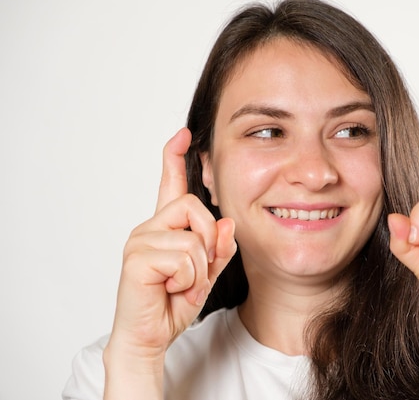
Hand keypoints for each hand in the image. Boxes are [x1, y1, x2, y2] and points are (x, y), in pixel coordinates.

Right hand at [107, 128, 236, 358]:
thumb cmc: (174, 304)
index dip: (175, 158)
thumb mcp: (207, 274)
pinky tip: (172, 291)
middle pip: (194, 206)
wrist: (151, 337)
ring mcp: (140, 241)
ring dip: (199, 272)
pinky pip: (184, 258)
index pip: (170, 185)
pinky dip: (189, 281)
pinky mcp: (137, 258)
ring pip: (193, 239)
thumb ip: (218, 249)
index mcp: (165, 228)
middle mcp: (149, 228)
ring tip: (182, 287)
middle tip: (199, 271)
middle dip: (209, 241)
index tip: (183, 134)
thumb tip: (228, 222)